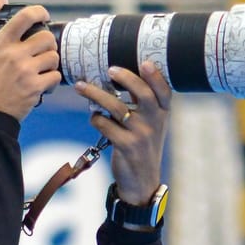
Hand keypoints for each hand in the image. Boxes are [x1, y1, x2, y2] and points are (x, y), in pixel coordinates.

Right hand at [0, 4, 59, 119]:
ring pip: (53, 57)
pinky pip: (55, 77)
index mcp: (0, 44)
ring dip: (50, 61)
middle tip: (42, 48)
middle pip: (46, 37)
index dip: (38, 12)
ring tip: (42, 67)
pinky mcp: (35, 88)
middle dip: (47, 41)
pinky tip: (44, 83)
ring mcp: (27, 72)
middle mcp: (16, 55)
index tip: (42, 15)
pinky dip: (52, 79)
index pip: (25, 17)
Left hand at [75, 62, 170, 204]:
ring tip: (81, 86)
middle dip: (126, 78)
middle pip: (143, 95)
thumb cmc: (143, 147)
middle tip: (110, 68)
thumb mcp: (152, 126)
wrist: (142, 182)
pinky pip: (105, 126)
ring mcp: (140, 135)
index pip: (164, 92)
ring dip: (95, 94)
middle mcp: (154, 123)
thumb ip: (145, 106)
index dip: (156, 77)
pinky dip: (95, 119)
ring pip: (116, 108)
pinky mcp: (125, 146)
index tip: (145, 62)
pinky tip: (94, 118)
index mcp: (163, 115)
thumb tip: (120, 77)